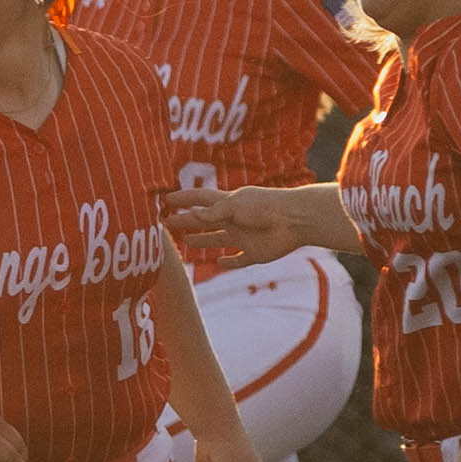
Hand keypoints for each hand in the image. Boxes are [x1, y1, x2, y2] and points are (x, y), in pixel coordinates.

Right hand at [164, 186, 298, 264]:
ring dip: (202, 240)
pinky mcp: (255, 253)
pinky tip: (219, 262)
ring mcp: (244, 236)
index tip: (166, 199)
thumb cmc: (265, 207)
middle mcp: (234, 219)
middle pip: (204, 220)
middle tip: (166, 222)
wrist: (295, 221)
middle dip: (185, 221)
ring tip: (186, 241)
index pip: (200, 199)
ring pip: (217, 239)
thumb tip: (191, 213)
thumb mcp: (235, 206)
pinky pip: (238, 259)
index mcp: (228, 203)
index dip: (183, 199)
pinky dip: (229, 262)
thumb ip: (213, 212)